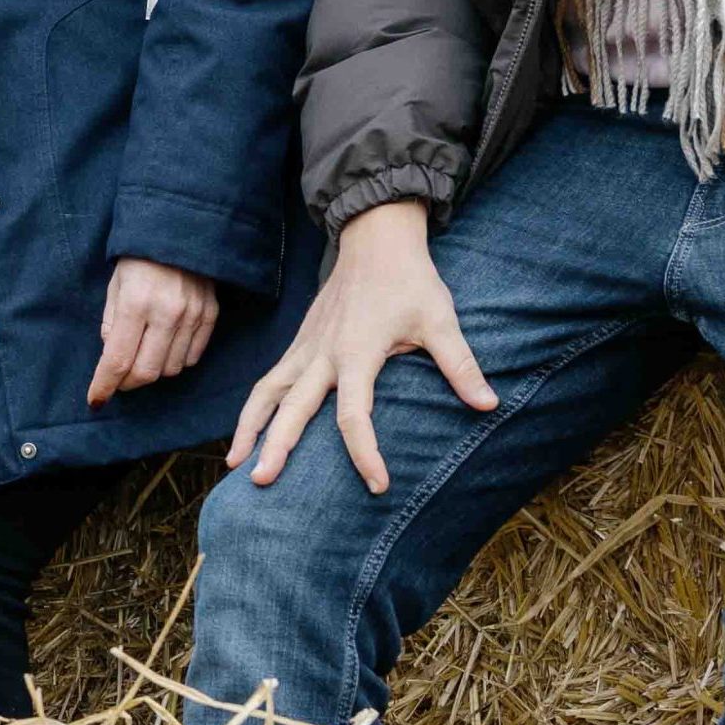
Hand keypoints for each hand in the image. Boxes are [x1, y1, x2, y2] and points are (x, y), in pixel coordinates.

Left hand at [89, 256, 217, 403]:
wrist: (182, 230)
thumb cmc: (139, 257)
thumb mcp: (115, 285)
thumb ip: (112, 322)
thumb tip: (111, 356)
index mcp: (136, 303)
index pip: (118, 360)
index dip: (105, 384)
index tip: (96, 399)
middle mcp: (167, 313)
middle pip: (147, 372)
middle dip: (128, 383)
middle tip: (118, 378)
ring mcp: (192, 316)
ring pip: (171, 369)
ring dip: (153, 371)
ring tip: (142, 357)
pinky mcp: (210, 316)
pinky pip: (193, 357)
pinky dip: (176, 361)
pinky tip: (165, 348)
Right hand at [226, 198, 495, 492]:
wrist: (375, 239)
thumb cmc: (410, 281)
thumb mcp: (440, 321)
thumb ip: (461, 366)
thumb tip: (490, 404)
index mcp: (358, 352)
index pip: (355, 414)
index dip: (365, 452)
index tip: (377, 485)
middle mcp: (323, 353)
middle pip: (293, 407)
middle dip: (276, 445)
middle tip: (260, 481)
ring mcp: (306, 346)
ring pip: (267, 392)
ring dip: (249, 426)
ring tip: (235, 464)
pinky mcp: (300, 341)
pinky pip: (269, 378)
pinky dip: (255, 406)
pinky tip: (248, 429)